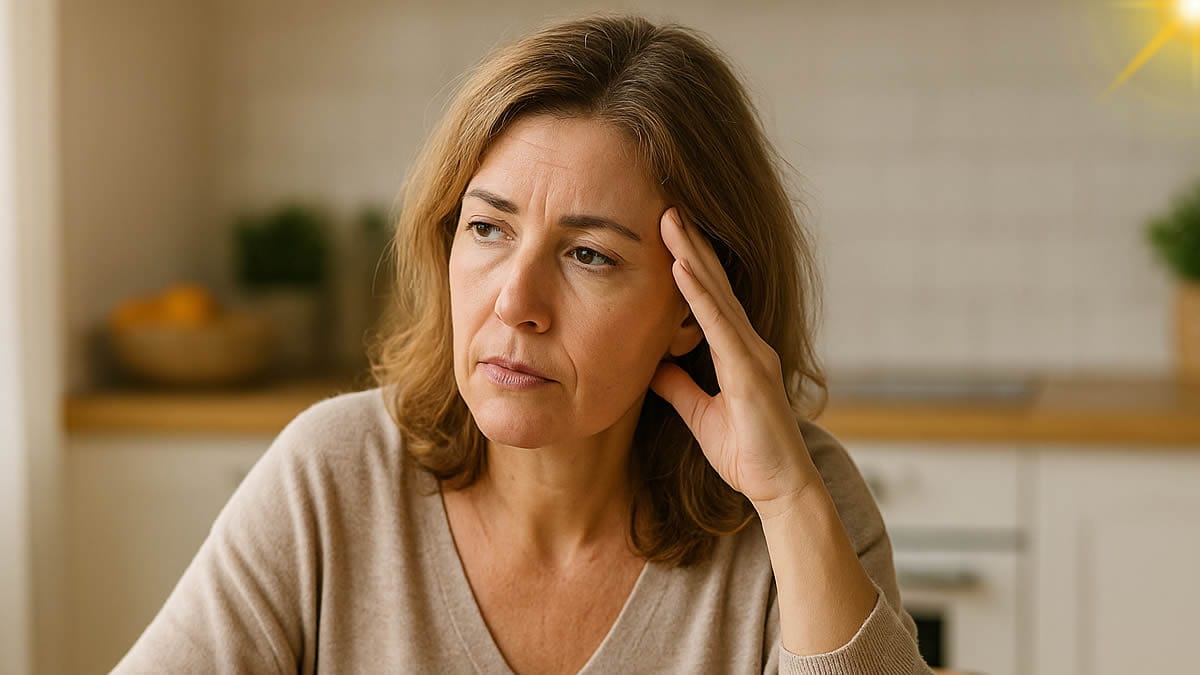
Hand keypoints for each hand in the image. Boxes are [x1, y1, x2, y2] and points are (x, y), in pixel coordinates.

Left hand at [650, 207, 820, 513]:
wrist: (780, 488)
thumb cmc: (747, 454)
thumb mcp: (700, 415)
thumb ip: (679, 387)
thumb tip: (651, 365)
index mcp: (738, 353)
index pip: (710, 298)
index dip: (691, 263)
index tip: (669, 231)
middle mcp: (748, 345)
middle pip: (714, 284)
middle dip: (691, 243)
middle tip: (668, 205)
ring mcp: (752, 354)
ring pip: (717, 294)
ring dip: (692, 254)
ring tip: (670, 219)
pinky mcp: (749, 371)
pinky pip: (718, 325)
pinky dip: (699, 294)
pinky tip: (681, 267)